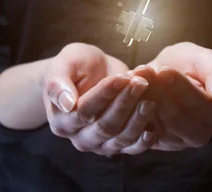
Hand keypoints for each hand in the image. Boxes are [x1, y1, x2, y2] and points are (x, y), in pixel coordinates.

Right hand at [43, 43, 158, 155]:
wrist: (90, 72)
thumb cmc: (75, 65)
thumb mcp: (63, 65)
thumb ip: (57, 83)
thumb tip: (66, 104)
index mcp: (62, 120)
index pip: (85, 111)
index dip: (105, 94)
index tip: (122, 77)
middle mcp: (79, 138)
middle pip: (105, 126)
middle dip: (125, 104)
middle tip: (141, 83)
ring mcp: (99, 145)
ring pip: (120, 138)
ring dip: (138, 120)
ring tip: (150, 99)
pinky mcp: (118, 145)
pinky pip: (132, 148)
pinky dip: (143, 141)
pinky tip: (154, 128)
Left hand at [143, 42, 211, 150]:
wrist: (180, 77)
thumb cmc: (196, 66)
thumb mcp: (208, 60)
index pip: (198, 104)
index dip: (179, 86)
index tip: (163, 69)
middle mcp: (199, 134)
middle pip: (174, 117)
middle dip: (156, 92)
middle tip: (142, 70)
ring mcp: (176, 142)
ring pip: (155, 123)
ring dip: (141, 99)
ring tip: (134, 76)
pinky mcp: (156, 141)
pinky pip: (141, 128)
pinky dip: (133, 107)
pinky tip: (128, 88)